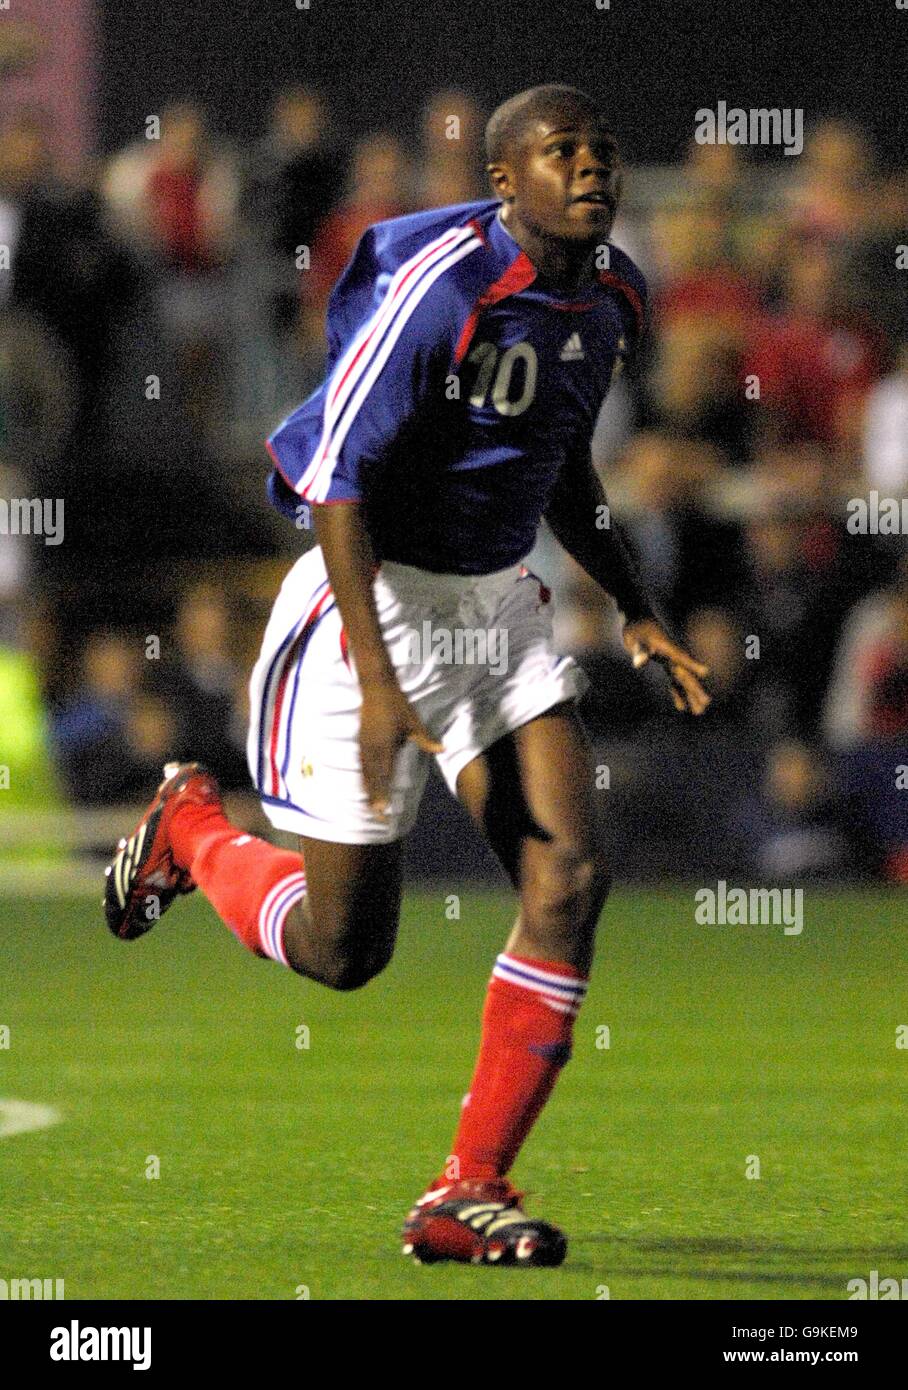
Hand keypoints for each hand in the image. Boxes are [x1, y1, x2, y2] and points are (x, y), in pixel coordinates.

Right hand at [359, 679, 442, 817]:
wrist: (376, 686)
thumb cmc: (397, 704)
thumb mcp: (413, 722)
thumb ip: (425, 740)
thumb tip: (442, 749)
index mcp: (385, 745)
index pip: (383, 776)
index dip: (382, 795)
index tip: (384, 810)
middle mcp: (372, 748)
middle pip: (372, 779)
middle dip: (375, 799)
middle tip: (379, 817)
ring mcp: (364, 744)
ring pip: (364, 773)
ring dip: (368, 791)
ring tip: (371, 807)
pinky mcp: (361, 740)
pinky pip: (361, 764)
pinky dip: (363, 778)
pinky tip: (365, 786)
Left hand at [623, 618, 710, 715]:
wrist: (638, 619)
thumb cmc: (637, 627)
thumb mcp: (636, 638)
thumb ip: (640, 651)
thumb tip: (639, 664)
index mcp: (667, 647)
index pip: (681, 657)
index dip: (692, 664)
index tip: (705, 673)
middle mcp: (672, 656)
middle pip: (685, 674)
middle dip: (695, 689)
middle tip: (706, 703)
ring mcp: (670, 661)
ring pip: (682, 681)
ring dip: (689, 695)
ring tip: (700, 712)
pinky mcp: (665, 665)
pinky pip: (673, 681)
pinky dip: (677, 693)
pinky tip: (681, 707)